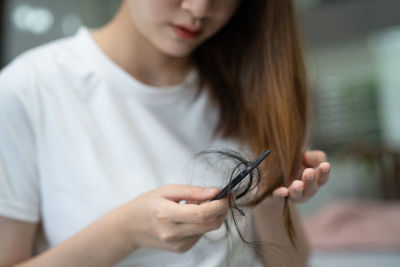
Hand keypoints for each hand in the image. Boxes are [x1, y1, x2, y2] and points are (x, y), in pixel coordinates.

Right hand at [112, 185, 228, 252]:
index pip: (201, 213)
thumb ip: (192, 191)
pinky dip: (201, 224)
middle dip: (221, 210)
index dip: (219, 205)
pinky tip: (189, 217)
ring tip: (196, 205)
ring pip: (207, 230)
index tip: (228, 195)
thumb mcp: (167, 190)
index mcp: (166, 214)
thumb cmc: (147, 204)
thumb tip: (214, 192)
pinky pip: (200, 235)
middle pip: (210, 224)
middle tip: (221, 198)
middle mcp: (172, 233)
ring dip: (211, 216)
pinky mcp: (180, 249)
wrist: (130, 227)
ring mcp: (177, 244)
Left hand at [272, 150, 330, 202]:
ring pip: (297, 195)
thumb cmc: (292, 166)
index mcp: (312, 180)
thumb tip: (310, 157)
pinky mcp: (276, 197)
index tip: (325, 165)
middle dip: (310, 181)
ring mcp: (290, 195)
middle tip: (309, 172)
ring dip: (298, 190)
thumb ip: (312, 157)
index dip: (324, 173)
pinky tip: (283, 191)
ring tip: (298, 184)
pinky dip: (280, 195)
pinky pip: (279, 198)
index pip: (322, 178)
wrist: (271, 180)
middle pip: (311, 189)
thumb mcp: (302, 158)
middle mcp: (304, 190)